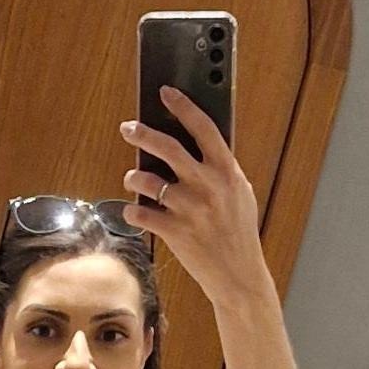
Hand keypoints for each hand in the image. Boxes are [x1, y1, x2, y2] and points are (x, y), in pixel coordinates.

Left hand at [122, 92, 266, 305]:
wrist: (239, 274)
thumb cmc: (238, 232)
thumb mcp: (240, 194)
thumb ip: (221, 169)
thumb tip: (197, 144)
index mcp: (227, 172)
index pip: (204, 129)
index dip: (183, 107)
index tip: (166, 93)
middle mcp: (208, 186)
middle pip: (168, 148)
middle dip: (143, 133)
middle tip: (128, 127)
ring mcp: (190, 209)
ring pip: (147, 180)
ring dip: (134, 176)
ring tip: (133, 177)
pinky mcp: (175, 231)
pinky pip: (141, 212)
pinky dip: (133, 210)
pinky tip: (136, 210)